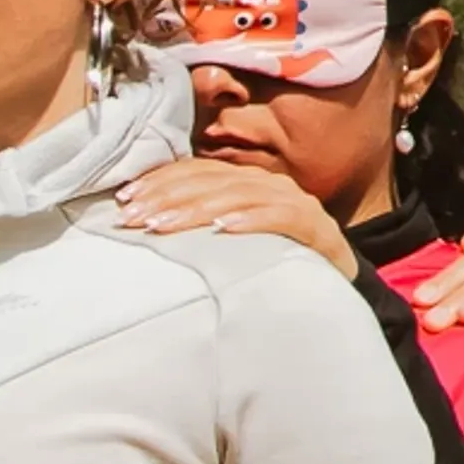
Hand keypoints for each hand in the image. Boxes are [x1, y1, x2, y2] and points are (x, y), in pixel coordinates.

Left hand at [104, 153, 358, 275]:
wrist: (338, 291)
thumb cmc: (275, 268)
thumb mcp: (231, 245)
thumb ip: (200, 228)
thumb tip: (144, 226)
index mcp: (246, 183)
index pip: (196, 172)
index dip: (159, 182)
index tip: (125, 202)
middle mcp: (270, 185)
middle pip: (212, 180)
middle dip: (168, 197)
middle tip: (134, 218)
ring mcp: (295, 203)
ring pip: (239, 194)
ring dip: (198, 209)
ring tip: (164, 226)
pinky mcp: (317, 227)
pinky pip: (281, 217)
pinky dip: (251, 220)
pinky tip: (224, 229)